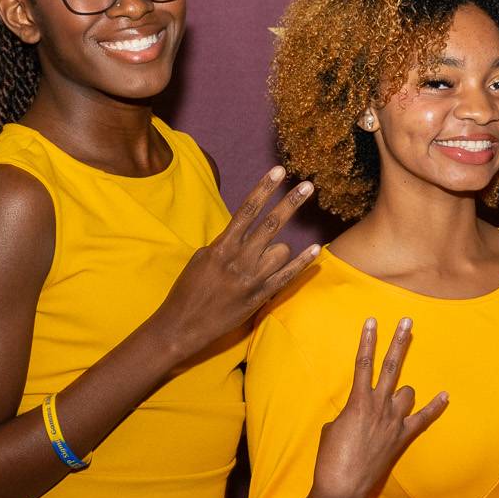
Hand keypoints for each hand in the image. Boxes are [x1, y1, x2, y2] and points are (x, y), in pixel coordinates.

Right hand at [156, 166, 318, 368]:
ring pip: (281, 250)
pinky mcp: (260, 297)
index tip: (278, 171)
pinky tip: (316, 248)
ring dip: (279, 250)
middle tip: (307, 186)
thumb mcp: (200, 259)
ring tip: (262, 262)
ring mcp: (252, 279)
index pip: (247, 210)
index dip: (264, 189)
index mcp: (222, 247)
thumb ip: (224, 244)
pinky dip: (303, 262)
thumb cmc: (188, 290)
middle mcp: (239, 260)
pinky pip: (287, 276)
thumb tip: (242, 234)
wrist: (182, 326)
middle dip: (290, 202)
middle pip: (271, 224)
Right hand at [312, 318, 447, 497]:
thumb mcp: (332, 428)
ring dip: (403, 390)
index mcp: (357, 402)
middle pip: (391, 367)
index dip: (367, 341)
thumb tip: (358, 412)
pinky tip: (444, 395)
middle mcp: (378, 407)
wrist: (342, 486)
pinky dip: (434, 407)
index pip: (363, 364)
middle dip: (399, 342)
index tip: (372, 321)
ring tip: (396, 395)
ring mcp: (393, 422)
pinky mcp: (402, 438)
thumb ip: (348, 413)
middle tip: (407, 322)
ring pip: (407, 392)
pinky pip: (422, 419)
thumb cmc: (330, 457)